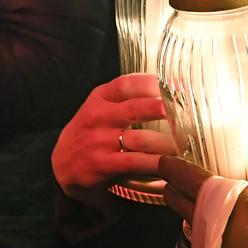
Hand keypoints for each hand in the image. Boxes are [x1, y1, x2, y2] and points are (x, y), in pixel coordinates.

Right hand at [51, 73, 178, 205]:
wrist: (61, 164)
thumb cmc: (90, 131)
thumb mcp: (101, 107)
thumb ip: (127, 97)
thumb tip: (169, 90)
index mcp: (100, 97)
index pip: (128, 84)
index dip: (154, 83)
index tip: (177, 87)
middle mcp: (99, 116)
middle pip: (135, 108)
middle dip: (162, 109)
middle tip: (185, 112)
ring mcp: (99, 141)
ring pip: (140, 138)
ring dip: (167, 141)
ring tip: (186, 142)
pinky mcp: (102, 164)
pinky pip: (135, 162)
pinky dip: (156, 163)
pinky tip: (172, 164)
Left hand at [160, 149, 247, 247]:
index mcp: (230, 202)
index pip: (190, 179)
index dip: (175, 169)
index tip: (165, 163)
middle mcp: (215, 228)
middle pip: (181, 204)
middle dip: (176, 191)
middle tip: (175, 182)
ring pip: (193, 229)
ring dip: (194, 217)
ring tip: (200, 208)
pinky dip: (208, 242)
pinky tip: (217, 237)